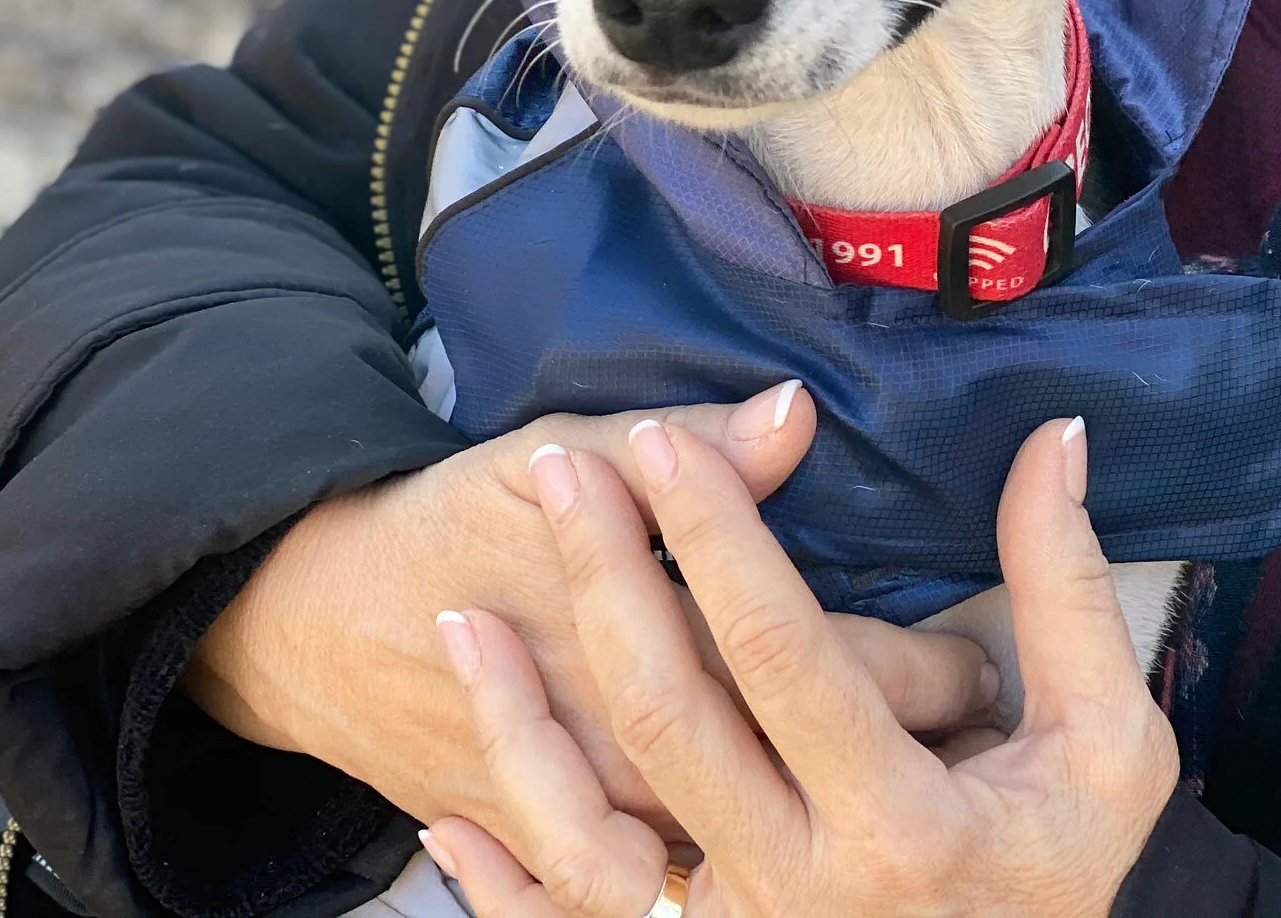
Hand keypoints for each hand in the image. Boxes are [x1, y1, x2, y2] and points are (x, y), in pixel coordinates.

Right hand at [184, 383, 1000, 838]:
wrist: (304, 631)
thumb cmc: (439, 529)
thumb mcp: (553, 460)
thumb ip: (682, 447)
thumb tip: (797, 412)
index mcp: (663, 660)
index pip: (843, 677)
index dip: (932, 667)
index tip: (977, 652)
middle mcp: (648, 769)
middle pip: (818, 777)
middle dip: (909, 752)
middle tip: (971, 714)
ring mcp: (610, 835)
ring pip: (756, 859)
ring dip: (835, 827)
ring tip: (901, 780)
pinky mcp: (577, 871)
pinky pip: (665, 904)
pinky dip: (719, 886)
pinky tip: (779, 859)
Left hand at [422, 413, 1179, 917]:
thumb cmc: (1063, 871)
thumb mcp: (1105, 740)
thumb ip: (1073, 592)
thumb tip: (1057, 438)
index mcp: (903, 825)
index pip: (784, 654)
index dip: (719, 539)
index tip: (665, 444)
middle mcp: (804, 891)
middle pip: (673, 717)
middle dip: (608, 583)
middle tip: (565, 475)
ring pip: (594, 838)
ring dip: (518, 728)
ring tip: (461, 618)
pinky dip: (502, 886)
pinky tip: (444, 818)